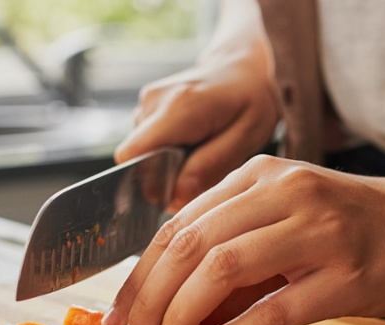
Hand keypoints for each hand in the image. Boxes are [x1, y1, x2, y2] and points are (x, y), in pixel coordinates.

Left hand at [101, 155, 384, 324]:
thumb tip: (172, 311)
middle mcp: (284, 194)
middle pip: (190, 245)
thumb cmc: (362, 231)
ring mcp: (317, 231)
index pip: (178, 225)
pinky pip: (274, 308)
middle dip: (149, 299)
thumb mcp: (290, 224)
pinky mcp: (347, 275)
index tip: (118, 316)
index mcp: (261, 177)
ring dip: (180, 315)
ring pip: (222, 268)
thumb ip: (236, 256)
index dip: (140, 275)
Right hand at [114, 51, 279, 211]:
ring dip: (168, 162)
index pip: (133, 156)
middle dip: (164, 175)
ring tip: (201, 148)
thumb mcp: (246, 136)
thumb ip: (209, 167)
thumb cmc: (250, 100)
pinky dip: (167, 151)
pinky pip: (148, 143)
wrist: (242, 66)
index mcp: (178, 107)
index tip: (177, 190)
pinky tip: (192, 140)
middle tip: (202, 167)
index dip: (148, 182)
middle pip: (138, 159)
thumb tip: (174, 197)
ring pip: (143, 153)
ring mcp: (146, 102)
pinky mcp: (146, 107)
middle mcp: (153, 101)